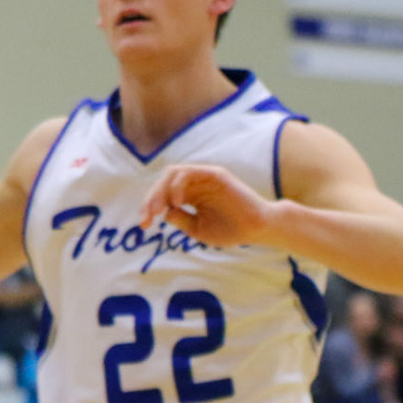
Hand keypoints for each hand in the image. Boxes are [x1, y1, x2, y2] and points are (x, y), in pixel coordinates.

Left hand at [138, 164, 276, 246]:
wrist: (258, 229)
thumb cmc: (231, 230)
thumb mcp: (198, 229)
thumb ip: (180, 219)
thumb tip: (163, 212)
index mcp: (189, 195)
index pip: (162, 195)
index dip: (149, 207)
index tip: (144, 224)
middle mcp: (194, 184)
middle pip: (163, 183)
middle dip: (151, 199)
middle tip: (147, 216)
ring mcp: (204, 178)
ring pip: (172, 174)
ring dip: (160, 191)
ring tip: (158, 209)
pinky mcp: (215, 174)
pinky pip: (189, 173)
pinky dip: (178, 185)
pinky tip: (177, 202)